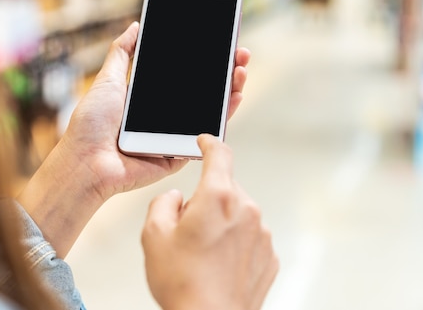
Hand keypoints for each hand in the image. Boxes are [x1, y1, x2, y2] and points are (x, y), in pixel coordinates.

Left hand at [61, 21, 250, 199]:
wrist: (86, 162)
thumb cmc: (91, 124)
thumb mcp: (107, 80)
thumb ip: (122, 53)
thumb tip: (135, 26)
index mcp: (148, 97)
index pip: (183, 74)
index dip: (202, 58)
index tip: (218, 38)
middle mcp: (164, 115)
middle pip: (201, 90)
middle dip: (223, 69)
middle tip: (238, 50)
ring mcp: (173, 134)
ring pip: (209, 110)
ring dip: (229, 87)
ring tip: (240, 67)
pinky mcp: (179, 154)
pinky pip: (206, 134)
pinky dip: (223, 116)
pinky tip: (235, 95)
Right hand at [142, 134, 278, 309]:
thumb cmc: (182, 282)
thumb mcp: (153, 235)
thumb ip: (163, 203)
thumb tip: (177, 198)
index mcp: (217, 197)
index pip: (220, 155)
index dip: (210, 143)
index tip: (205, 141)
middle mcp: (246, 210)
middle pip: (225, 188)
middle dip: (207, 199)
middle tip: (187, 229)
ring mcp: (262, 234)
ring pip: (237, 214)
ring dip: (222, 223)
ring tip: (202, 255)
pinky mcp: (269, 256)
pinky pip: (249, 237)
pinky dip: (235, 243)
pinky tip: (218, 266)